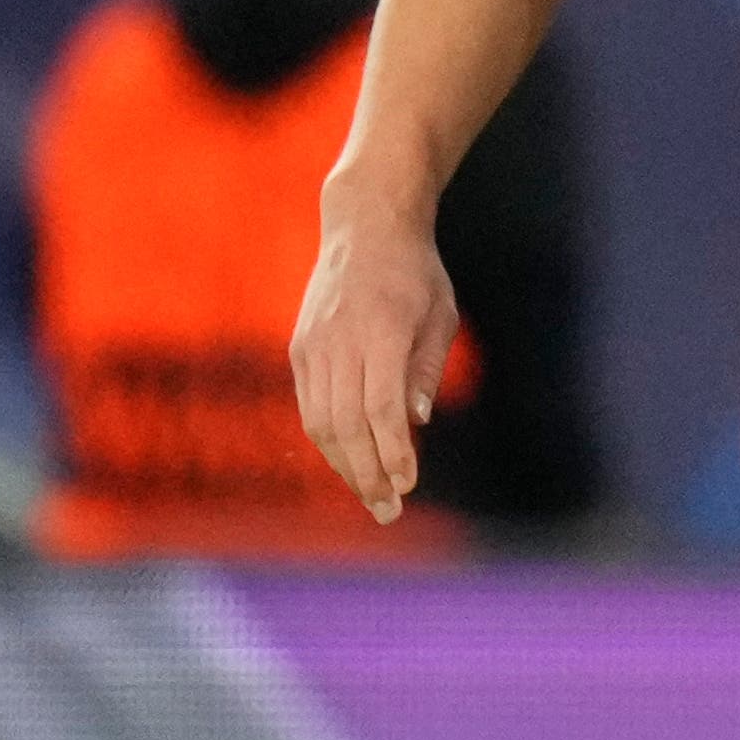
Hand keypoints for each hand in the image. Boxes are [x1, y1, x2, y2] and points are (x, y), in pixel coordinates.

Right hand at [291, 194, 458, 523]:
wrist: (364, 229)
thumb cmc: (415, 274)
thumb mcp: (440, 315)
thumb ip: (426, 370)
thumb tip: (415, 424)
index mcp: (380, 332)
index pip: (381, 407)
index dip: (393, 450)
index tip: (409, 483)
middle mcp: (338, 342)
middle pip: (347, 424)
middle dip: (367, 473)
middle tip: (389, 510)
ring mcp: (312, 347)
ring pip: (321, 422)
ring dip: (345, 465)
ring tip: (371, 495)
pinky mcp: (299, 350)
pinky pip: (310, 406)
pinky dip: (329, 440)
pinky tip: (350, 461)